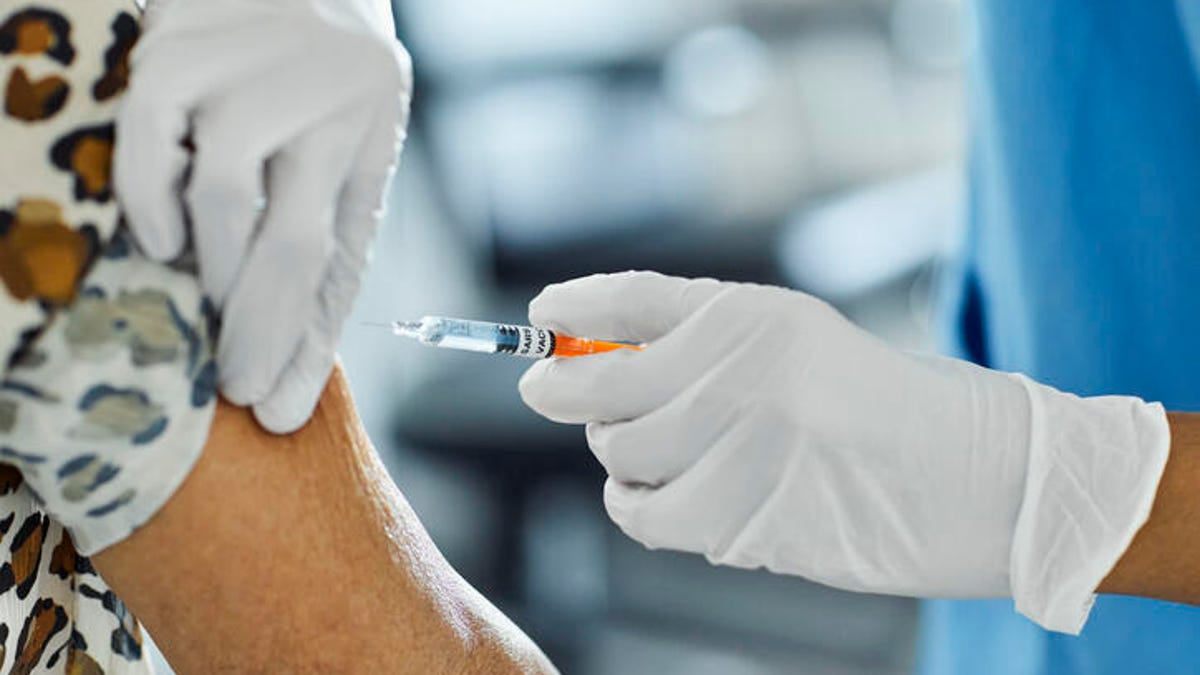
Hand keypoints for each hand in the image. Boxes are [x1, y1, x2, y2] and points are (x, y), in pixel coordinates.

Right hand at [115, 0, 412, 432]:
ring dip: (208, 272)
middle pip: (289, 244)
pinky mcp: (185, 38)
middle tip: (232, 384)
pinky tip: (160, 237)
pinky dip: (149, 197)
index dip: (303, 344)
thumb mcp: (342, 151)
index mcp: (367, 131)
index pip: (336, 261)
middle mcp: (326, 97)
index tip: (274, 411)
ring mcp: (256, 66)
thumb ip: (319, 240)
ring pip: (222, 197)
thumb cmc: (313, 78)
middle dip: (256, 331)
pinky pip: (152, 135)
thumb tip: (289, 374)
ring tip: (201, 302)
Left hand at [519, 272, 1169, 633]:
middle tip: (554, 393)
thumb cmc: (876, 407)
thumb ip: (702, 344)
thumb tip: (595, 361)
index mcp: (754, 314)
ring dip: (618, 452)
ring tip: (651, 449)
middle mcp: (740, 372)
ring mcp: (738, 447)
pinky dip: (635, 504)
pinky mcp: (741, 517)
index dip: (573, 307)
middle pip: (603, 384)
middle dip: (564, 392)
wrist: (968, 478)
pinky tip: (656, 493)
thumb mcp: (795, 341)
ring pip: (619, 454)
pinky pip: (643, 514)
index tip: (540, 319)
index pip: (632, 299)